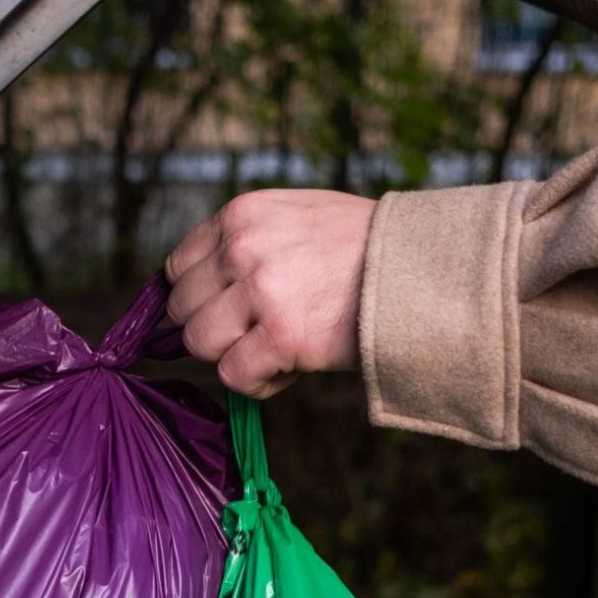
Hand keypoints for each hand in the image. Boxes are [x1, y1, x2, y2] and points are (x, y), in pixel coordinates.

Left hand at [164, 190, 372, 398]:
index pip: (178, 268)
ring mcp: (260, 289)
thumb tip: (199, 288)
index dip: (198, 299)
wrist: (419, 267)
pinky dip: (258, 383)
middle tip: (255, 334)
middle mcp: (242, 246)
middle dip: (214, 329)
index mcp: (241, 214)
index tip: (225, 313)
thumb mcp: (295, 217)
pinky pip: (234, 376)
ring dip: (233, 356)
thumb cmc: (361, 249)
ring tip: (274, 350)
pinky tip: (288, 369)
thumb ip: (246, 241)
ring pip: (200, 343)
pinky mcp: (281, 334)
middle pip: (183, 310)